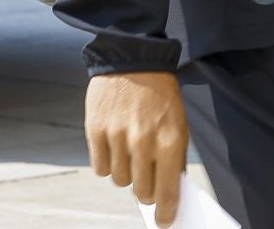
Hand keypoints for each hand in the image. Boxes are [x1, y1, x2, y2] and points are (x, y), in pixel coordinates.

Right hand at [85, 72, 187, 225]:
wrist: (133, 60)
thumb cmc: (161, 96)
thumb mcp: (179, 123)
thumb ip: (175, 158)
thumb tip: (169, 193)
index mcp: (170, 139)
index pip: (167, 190)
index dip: (166, 211)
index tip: (164, 222)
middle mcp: (143, 141)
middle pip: (141, 191)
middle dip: (146, 191)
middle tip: (146, 182)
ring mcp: (117, 137)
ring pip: (119, 181)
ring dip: (126, 174)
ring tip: (131, 152)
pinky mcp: (95, 131)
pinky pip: (99, 169)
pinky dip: (107, 164)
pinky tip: (114, 146)